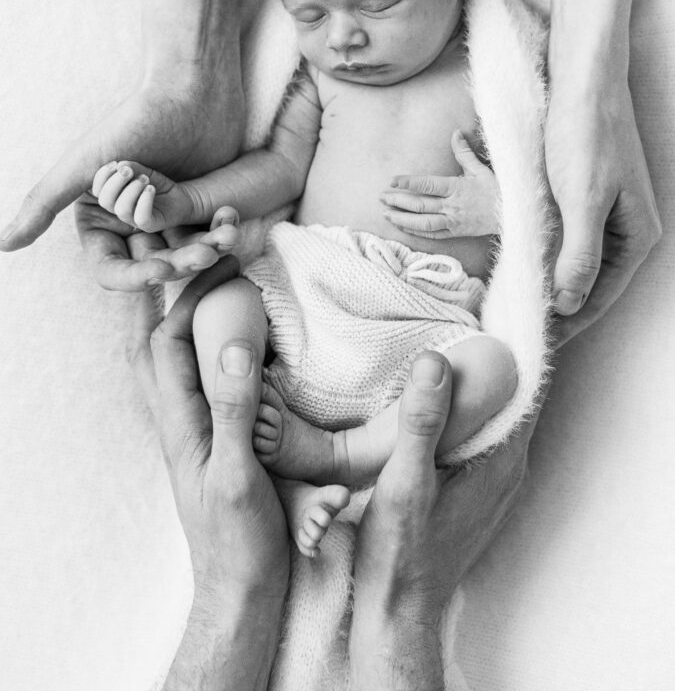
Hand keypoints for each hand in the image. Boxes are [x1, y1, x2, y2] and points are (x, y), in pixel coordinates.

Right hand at [0, 73, 240, 256]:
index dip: (134, 277)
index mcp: (101, 219)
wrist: (192, 91)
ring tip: (220, 238)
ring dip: (202, 252)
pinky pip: (210, 235)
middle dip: (177, 264)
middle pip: (152, 266)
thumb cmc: (135, 123)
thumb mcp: (84, 165)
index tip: (159, 269)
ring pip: (184, 255)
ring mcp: (168, 216)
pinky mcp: (200, 206)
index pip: (111, 268)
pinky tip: (230, 223)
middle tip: (201, 252)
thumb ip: (44, 203)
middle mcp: (132, 223)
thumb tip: (0, 245)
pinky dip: (221, 234)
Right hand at [91, 159, 214, 231]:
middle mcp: (122, 210)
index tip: (116, 163)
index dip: (102, 176)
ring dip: (131, 190)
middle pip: (105, 201)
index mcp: (115, 197)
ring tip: (145, 179)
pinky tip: (151, 188)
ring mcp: (135, 220)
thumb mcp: (142, 172)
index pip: (97, 190)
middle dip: (115, 182)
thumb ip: (130, 168)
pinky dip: (144, 200)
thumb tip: (119, 166)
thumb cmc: (158, 185)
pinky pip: (141, 218)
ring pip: (121, 210)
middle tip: (130, 171)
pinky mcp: (151, 225)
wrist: (182, 197)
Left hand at [126, 255, 287, 688]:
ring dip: (177, 313)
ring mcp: (193, 428)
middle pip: (156, 339)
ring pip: (172, 357)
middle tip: (180, 251)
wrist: (241, 589)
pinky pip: (195, 379)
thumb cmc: (240, 539)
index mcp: (179, 421)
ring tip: (189, 277)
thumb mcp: (238, 474)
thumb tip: (233, 344)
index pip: (166, 337)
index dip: (185, 291)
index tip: (213, 252)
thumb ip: (234, 410)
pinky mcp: (213, 438)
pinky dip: (201, 344)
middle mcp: (177, 418)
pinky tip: (224, 335)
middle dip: (164, 293)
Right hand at [350, 351, 528, 689]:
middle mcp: (506, 469)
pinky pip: (475, 436)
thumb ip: (422, 421)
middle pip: (509, 399)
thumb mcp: (405, 480)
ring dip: (473, 387)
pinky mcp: (471, 490)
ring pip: (491, 418)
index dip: (513, 349)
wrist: (396, 609)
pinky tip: (432, 402)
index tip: (492, 312)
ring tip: (446, 350)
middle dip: (491, 361)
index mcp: (501, 461)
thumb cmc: (401, 551)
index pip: (526, 389)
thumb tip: (435, 361)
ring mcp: (490, 482)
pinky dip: (460, 412)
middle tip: (461, 322)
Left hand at [380, 130, 498, 237]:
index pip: (427, 184)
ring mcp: (453, 221)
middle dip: (398, 201)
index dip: (408, 182)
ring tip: (386, 214)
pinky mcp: (455, 233)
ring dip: (402, 218)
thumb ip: (464, 152)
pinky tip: (402, 226)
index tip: (392, 181)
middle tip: (381, 197)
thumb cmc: (496, 189)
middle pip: (419, 204)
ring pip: (422, 222)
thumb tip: (456, 132)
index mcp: (456, 187)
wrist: (512, 214)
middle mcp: (452, 206)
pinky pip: (432, 234)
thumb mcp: (480, 169)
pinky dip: (415, 231)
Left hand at [546, 76, 661, 342]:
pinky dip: (547, 256)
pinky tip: (524, 264)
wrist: (582, 79)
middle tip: (520, 329)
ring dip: (550, 283)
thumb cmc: (584, 134)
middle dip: (558, 308)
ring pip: (576, 263)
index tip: (537, 343)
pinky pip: (567, 239)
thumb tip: (568, 305)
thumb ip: (579, 256)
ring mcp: (607, 212)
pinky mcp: (586, 196)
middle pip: (589, 284)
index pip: (599, 297)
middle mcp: (626, 229)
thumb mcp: (580, 200)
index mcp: (636, 236)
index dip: (567, 323)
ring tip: (518, 304)